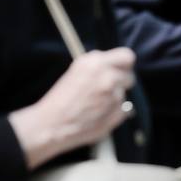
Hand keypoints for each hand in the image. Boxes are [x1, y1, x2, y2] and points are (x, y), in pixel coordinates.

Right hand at [8, 47, 136, 169]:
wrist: (51, 124)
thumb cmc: (60, 98)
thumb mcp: (77, 71)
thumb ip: (99, 66)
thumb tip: (116, 66)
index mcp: (96, 62)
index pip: (127, 56)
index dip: (124, 64)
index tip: (120, 69)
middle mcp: (108, 76)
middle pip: (129, 76)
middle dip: (120, 82)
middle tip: (105, 90)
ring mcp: (114, 96)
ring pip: (123, 94)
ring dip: (113, 99)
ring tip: (94, 105)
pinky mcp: (117, 114)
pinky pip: (123, 110)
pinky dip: (113, 113)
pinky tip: (97, 115)